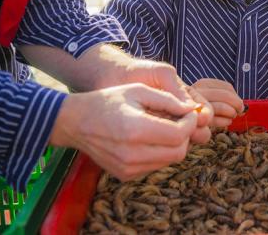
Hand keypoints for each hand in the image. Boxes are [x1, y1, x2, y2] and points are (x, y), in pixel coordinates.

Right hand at [50, 83, 202, 180]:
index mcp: (135, 130)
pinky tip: (150, 138)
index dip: (190, 123)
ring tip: (164, 126)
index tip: (188, 112)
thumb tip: (191, 110)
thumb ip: (167, 100)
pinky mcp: (125, 175)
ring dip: (174, 144)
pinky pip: (155, 166)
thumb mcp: (138, 90)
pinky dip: (160, 153)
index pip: (179, 135)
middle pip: (178, 152)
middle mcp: (132, 154)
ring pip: (169, 161)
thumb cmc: (108, 101)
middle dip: (185, 135)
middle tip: (180, 120)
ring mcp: (127, 168)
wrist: (76, 122)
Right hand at [192, 78, 244, 127]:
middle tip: (239, 111)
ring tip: (232, 117)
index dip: (236, 96)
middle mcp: (197, 91)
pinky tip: (226, 122)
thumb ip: (222, 96)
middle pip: (226, 96)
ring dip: (232, 113)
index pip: (227, 87)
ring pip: (222, 107)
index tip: (238, 103)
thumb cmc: (198, 108)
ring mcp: (194, 105)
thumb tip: (241, 105)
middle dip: (237, 104)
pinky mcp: (194, 119)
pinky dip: (225, 121)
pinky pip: (216, 120)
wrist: (177, 120)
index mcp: (203, 83)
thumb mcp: (208, 96)